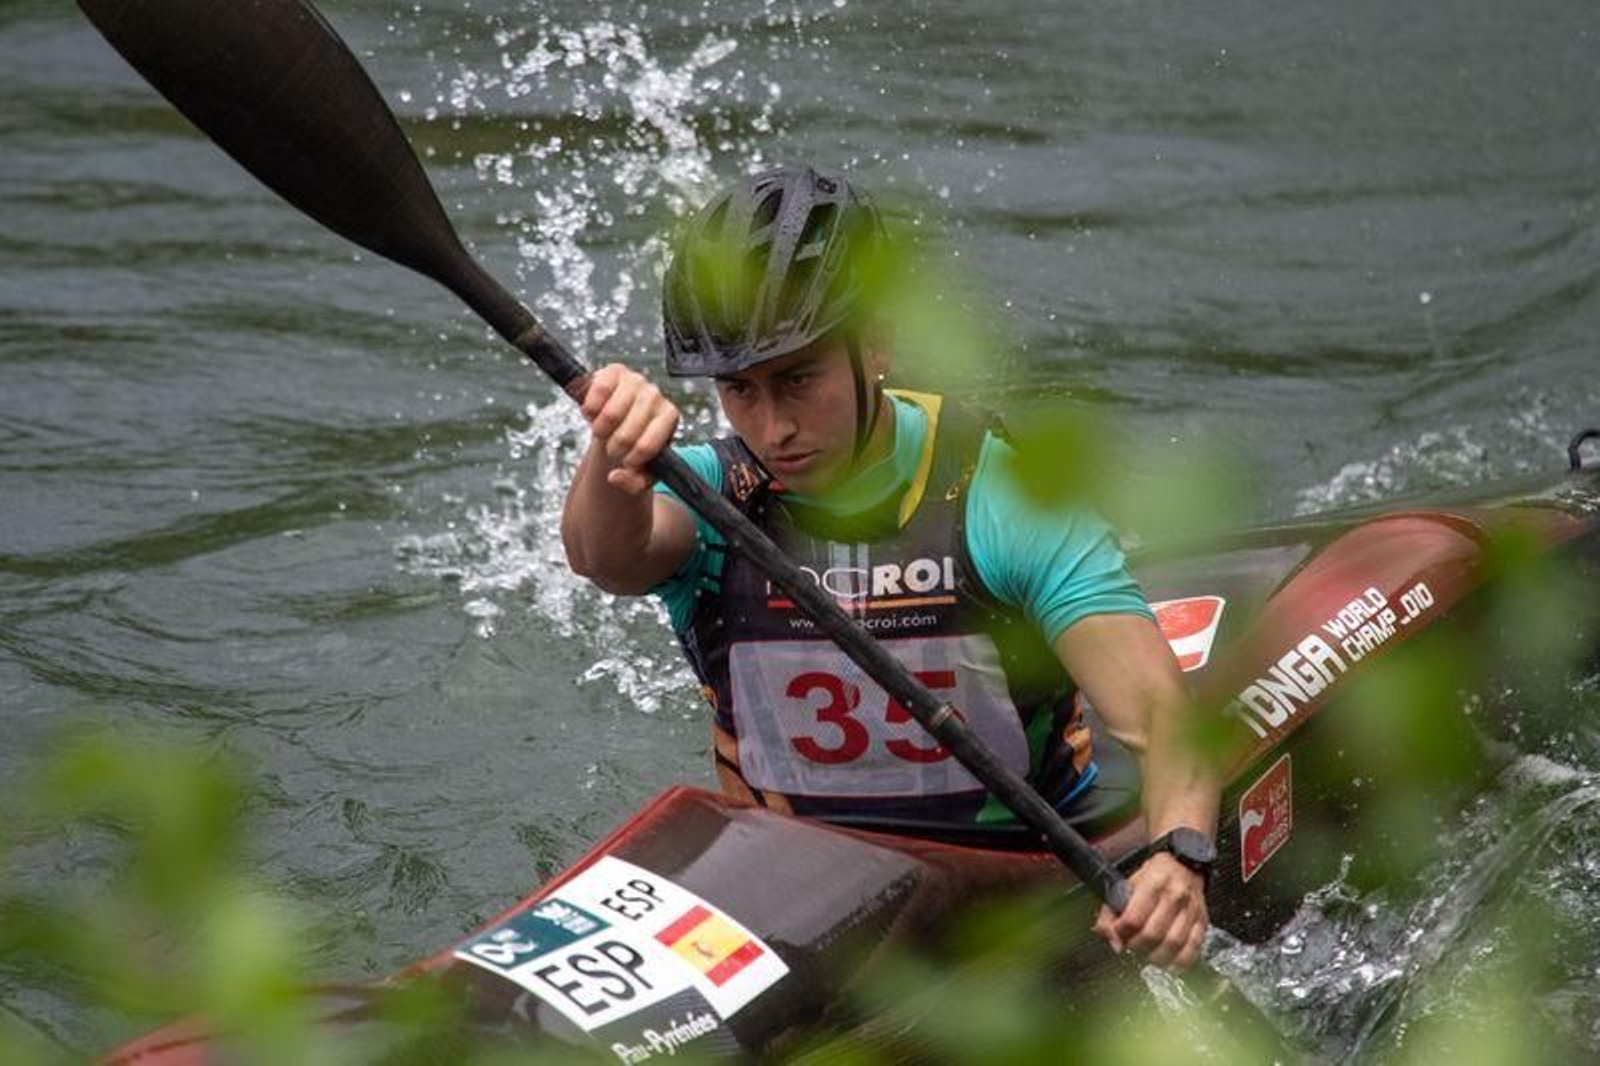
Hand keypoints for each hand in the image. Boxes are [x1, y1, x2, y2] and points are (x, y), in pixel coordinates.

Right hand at [579, 363, 679, 494]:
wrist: (620, 422)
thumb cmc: (635, 446)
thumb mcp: (642, 471)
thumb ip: (634, 482)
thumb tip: (615, 477)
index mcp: (669, 417)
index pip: (649, 444)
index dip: (632, 460)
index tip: (627, 464)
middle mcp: (655, 395)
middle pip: (627, 433)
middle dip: (614, 448)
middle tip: (612, 449)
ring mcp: (636, 380)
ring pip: (611, 414)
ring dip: (600, 431)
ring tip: (603, 432)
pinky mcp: (615, 371)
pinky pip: (599, 389)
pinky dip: (590, 408)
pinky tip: (592, 415)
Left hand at [1092, 852, 1208, 971]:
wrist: (1184, 864)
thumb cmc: (1152, 876)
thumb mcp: (1126, 883)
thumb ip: (1110, 912)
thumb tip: (1112, 942)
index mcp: (1153, 883)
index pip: (1133, 918)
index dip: (1120, 932)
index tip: (1118, 934)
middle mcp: (1175, 896)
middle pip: (1153, 935)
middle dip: (1137, 947)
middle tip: (1131, 945)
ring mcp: (1191, 910)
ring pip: (1173, 945)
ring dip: (1155, 957)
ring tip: (1147, 953)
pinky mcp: (1202, 922)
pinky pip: (1192, 950)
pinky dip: (1178, 962)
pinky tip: (1167, 962)